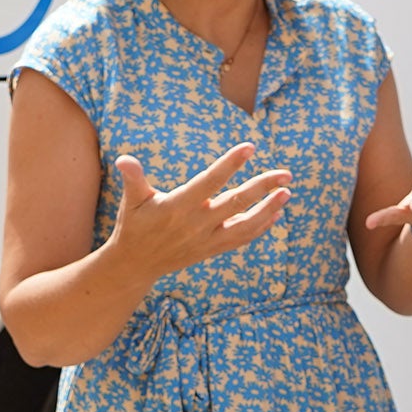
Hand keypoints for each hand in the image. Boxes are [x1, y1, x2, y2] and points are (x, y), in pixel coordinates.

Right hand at [108, 143, 290, 282]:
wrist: (136, 264)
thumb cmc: (134, 225)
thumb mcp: (131, 201)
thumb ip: (133, 179)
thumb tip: (124, 158)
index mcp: (178, 206)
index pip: (210, 181)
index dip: (230, 164)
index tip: (250, 147)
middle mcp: (196, 224)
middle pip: (236, 202)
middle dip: (263, 187)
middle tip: (286, 173)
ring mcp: (206, 239)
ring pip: (244, 225)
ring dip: (268, 210)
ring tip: (287, 193)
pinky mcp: (211, 250)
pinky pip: (240, 239)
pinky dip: (259, 227)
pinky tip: (275, 214)